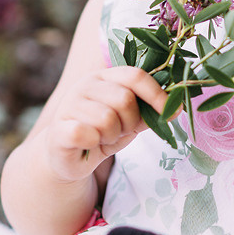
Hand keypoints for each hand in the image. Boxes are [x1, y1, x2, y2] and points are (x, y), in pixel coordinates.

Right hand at [45, 67, 167, 181]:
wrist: (67, 157)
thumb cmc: (102, 134)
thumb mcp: (129, 121)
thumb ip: (147, 112)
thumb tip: (175, 108)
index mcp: (105, 77)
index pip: (135, 76)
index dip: (157, 94)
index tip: (172, 112)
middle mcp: (85, 84)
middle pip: (125, 99)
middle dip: (130, 122)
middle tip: (120, 132)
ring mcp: (69, 105)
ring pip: (107, 119)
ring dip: (112, 136)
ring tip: (103, 138)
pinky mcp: (58, 128)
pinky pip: (86, 133)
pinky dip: (94, 143)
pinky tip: (90, 145)